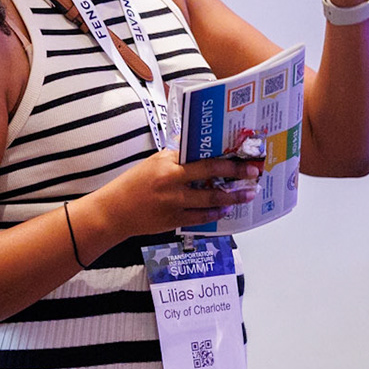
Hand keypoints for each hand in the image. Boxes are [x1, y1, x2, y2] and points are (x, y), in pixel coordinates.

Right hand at [78, 150, 263, 241]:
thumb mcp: (153, 162)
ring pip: (210, 200)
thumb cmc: (134, 183)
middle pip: (210, 176)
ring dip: (232, 197)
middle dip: (235, 174)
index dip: (225, 158)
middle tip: (253, 174)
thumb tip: (198, 148)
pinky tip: (225, 210)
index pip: (201, 158)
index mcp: (167, 163)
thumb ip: (176, 156)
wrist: (115, 211)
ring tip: (247, 195)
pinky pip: (200, 218)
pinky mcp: (173, 220)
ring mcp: (173, 203)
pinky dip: (215, 214)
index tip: (242, 156)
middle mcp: (171, 182)